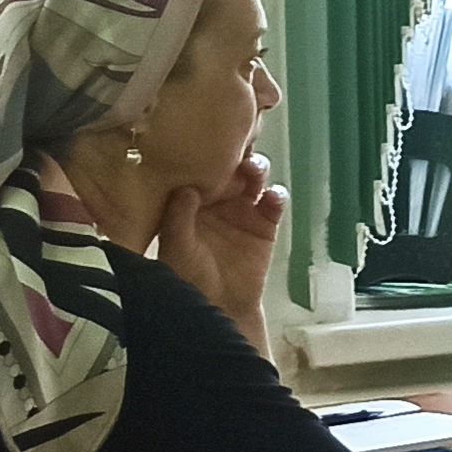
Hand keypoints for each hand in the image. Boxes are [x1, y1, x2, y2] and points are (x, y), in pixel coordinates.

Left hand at [154, 153, 285, 351]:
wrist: (218, 308)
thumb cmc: (188, 278)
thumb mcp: (175, 247)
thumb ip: (178, 218)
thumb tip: (186, 188)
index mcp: (189, 203)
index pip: (198, 171)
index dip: (203, 156)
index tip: (205, 143)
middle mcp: (217, 202)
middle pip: (229, 169)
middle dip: (233, 155)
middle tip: (235, 149)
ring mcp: (243, 212)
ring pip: (253, 179)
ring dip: (256, 169)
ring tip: (254, 169)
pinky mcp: (265, 226)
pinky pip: (275, 203)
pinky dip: (277, 195)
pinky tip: (272, 197)